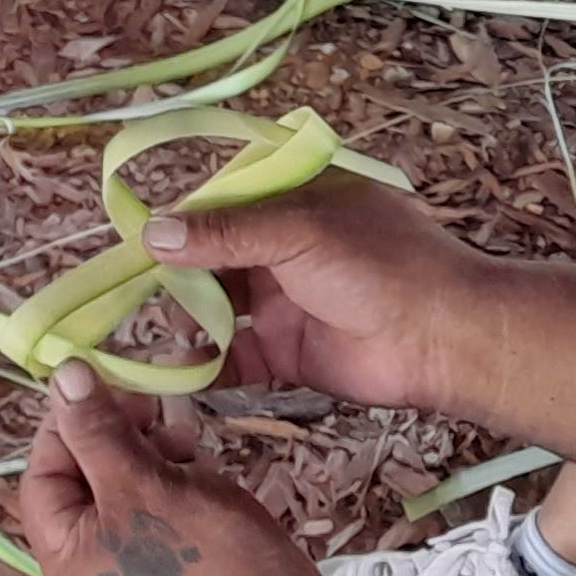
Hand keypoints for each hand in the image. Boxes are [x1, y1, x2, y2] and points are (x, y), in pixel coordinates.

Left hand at [16, 362, 304, 575]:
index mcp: (63, 563)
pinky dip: (170, 490)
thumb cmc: (205, 550)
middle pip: (82, 487)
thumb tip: (62, 376)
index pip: (41, 477)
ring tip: (187, 446)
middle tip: (153, 409)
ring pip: (122, 499)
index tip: (104, 386)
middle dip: (115, 440)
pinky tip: (200, 475)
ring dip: (149, 459)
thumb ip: (95, 429)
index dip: (66, 426)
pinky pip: (152, 522)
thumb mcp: (142, 479)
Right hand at [139, 162, 482, 410]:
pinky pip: (234, 358)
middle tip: (133, 297)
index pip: (217, 205)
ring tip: (165, 336)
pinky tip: (181, 373)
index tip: (134, 244)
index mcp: (288, 202)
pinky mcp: (286, 353)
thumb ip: (224, 234)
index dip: (177, 224)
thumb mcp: (297, 231)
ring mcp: (283, 302)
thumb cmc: (380, 266)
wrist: (442, 339)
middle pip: (209, 261)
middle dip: (173, 279)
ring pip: (216, 310)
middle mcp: (281, 249)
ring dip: (187, 323)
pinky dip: (206, 367)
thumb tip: (152, 232)